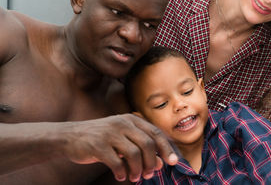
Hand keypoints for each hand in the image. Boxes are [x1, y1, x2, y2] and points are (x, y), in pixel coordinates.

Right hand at [58, 114, 177, 181]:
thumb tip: (160, 162)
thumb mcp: (123, 139)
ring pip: (134, 154)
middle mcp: (123, 123)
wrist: (70, 136)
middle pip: (148, 144)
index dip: (167, 148)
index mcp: (131, 119)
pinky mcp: (98, 145)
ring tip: (135, 177)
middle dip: (152, 162)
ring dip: (138, 170)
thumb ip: (141, 148)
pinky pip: (116, 162)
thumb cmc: (102, 139)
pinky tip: (120, 176)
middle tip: (149, 174)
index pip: (156, 133)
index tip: (173, 162)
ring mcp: (110, 133)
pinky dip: (122, 172)